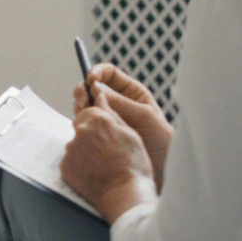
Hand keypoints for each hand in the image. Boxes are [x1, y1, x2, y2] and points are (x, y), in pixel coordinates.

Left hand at [61, 105, 155, 222]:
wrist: (125, 194)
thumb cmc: (134, 165)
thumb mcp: (131, 134)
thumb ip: (112, 113)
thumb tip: (100, 96)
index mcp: (97, 120)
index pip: (88, 111)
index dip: (97, 122)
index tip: (104, 133)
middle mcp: (80, 132)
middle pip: (80, 128)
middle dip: (90, 137)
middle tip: (105, 152)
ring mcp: (70, 150)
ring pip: (75, 146)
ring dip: (84, 152)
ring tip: (101, 166)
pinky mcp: (64, 167)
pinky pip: (70, 162)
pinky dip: (79, 167)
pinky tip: (93, 174)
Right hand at [73, 64, 172, 188]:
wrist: (161, 168)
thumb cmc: (161, 140)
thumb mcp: (145, 116)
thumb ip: (120, 101)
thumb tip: (95, 87)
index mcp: (131, 93)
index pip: (109, 73)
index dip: (97, 72)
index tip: (90, 80)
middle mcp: (117, 102)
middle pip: (91, 86)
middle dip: (83, 89)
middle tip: (82, 99)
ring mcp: (107, 117)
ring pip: (85, 103)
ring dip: (80, 104)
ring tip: (84, 113)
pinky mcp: (100, 131)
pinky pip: (85, 120)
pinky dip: (81, 119)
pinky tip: (86, 125)